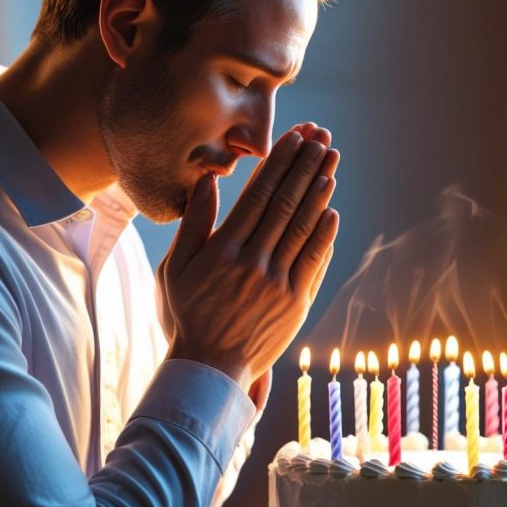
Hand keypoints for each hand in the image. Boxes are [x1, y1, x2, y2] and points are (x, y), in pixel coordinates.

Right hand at [157, 125, 339, 389]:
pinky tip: (332, 211)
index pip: (257, 195)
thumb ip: (193, 224)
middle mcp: (252, 262)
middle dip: (305, 166)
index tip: (293, 138)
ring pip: (303, 228)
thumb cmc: (188, 315)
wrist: (209, 368)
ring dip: (319, 192)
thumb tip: (206, 180)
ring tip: (330, 163)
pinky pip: (314, 262)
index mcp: (223, 250)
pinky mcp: (295, 303)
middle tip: (321, 138)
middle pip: (285, 204)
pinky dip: (324, 236)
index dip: (278, 163)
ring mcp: (277, 283)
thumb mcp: (175, 268)